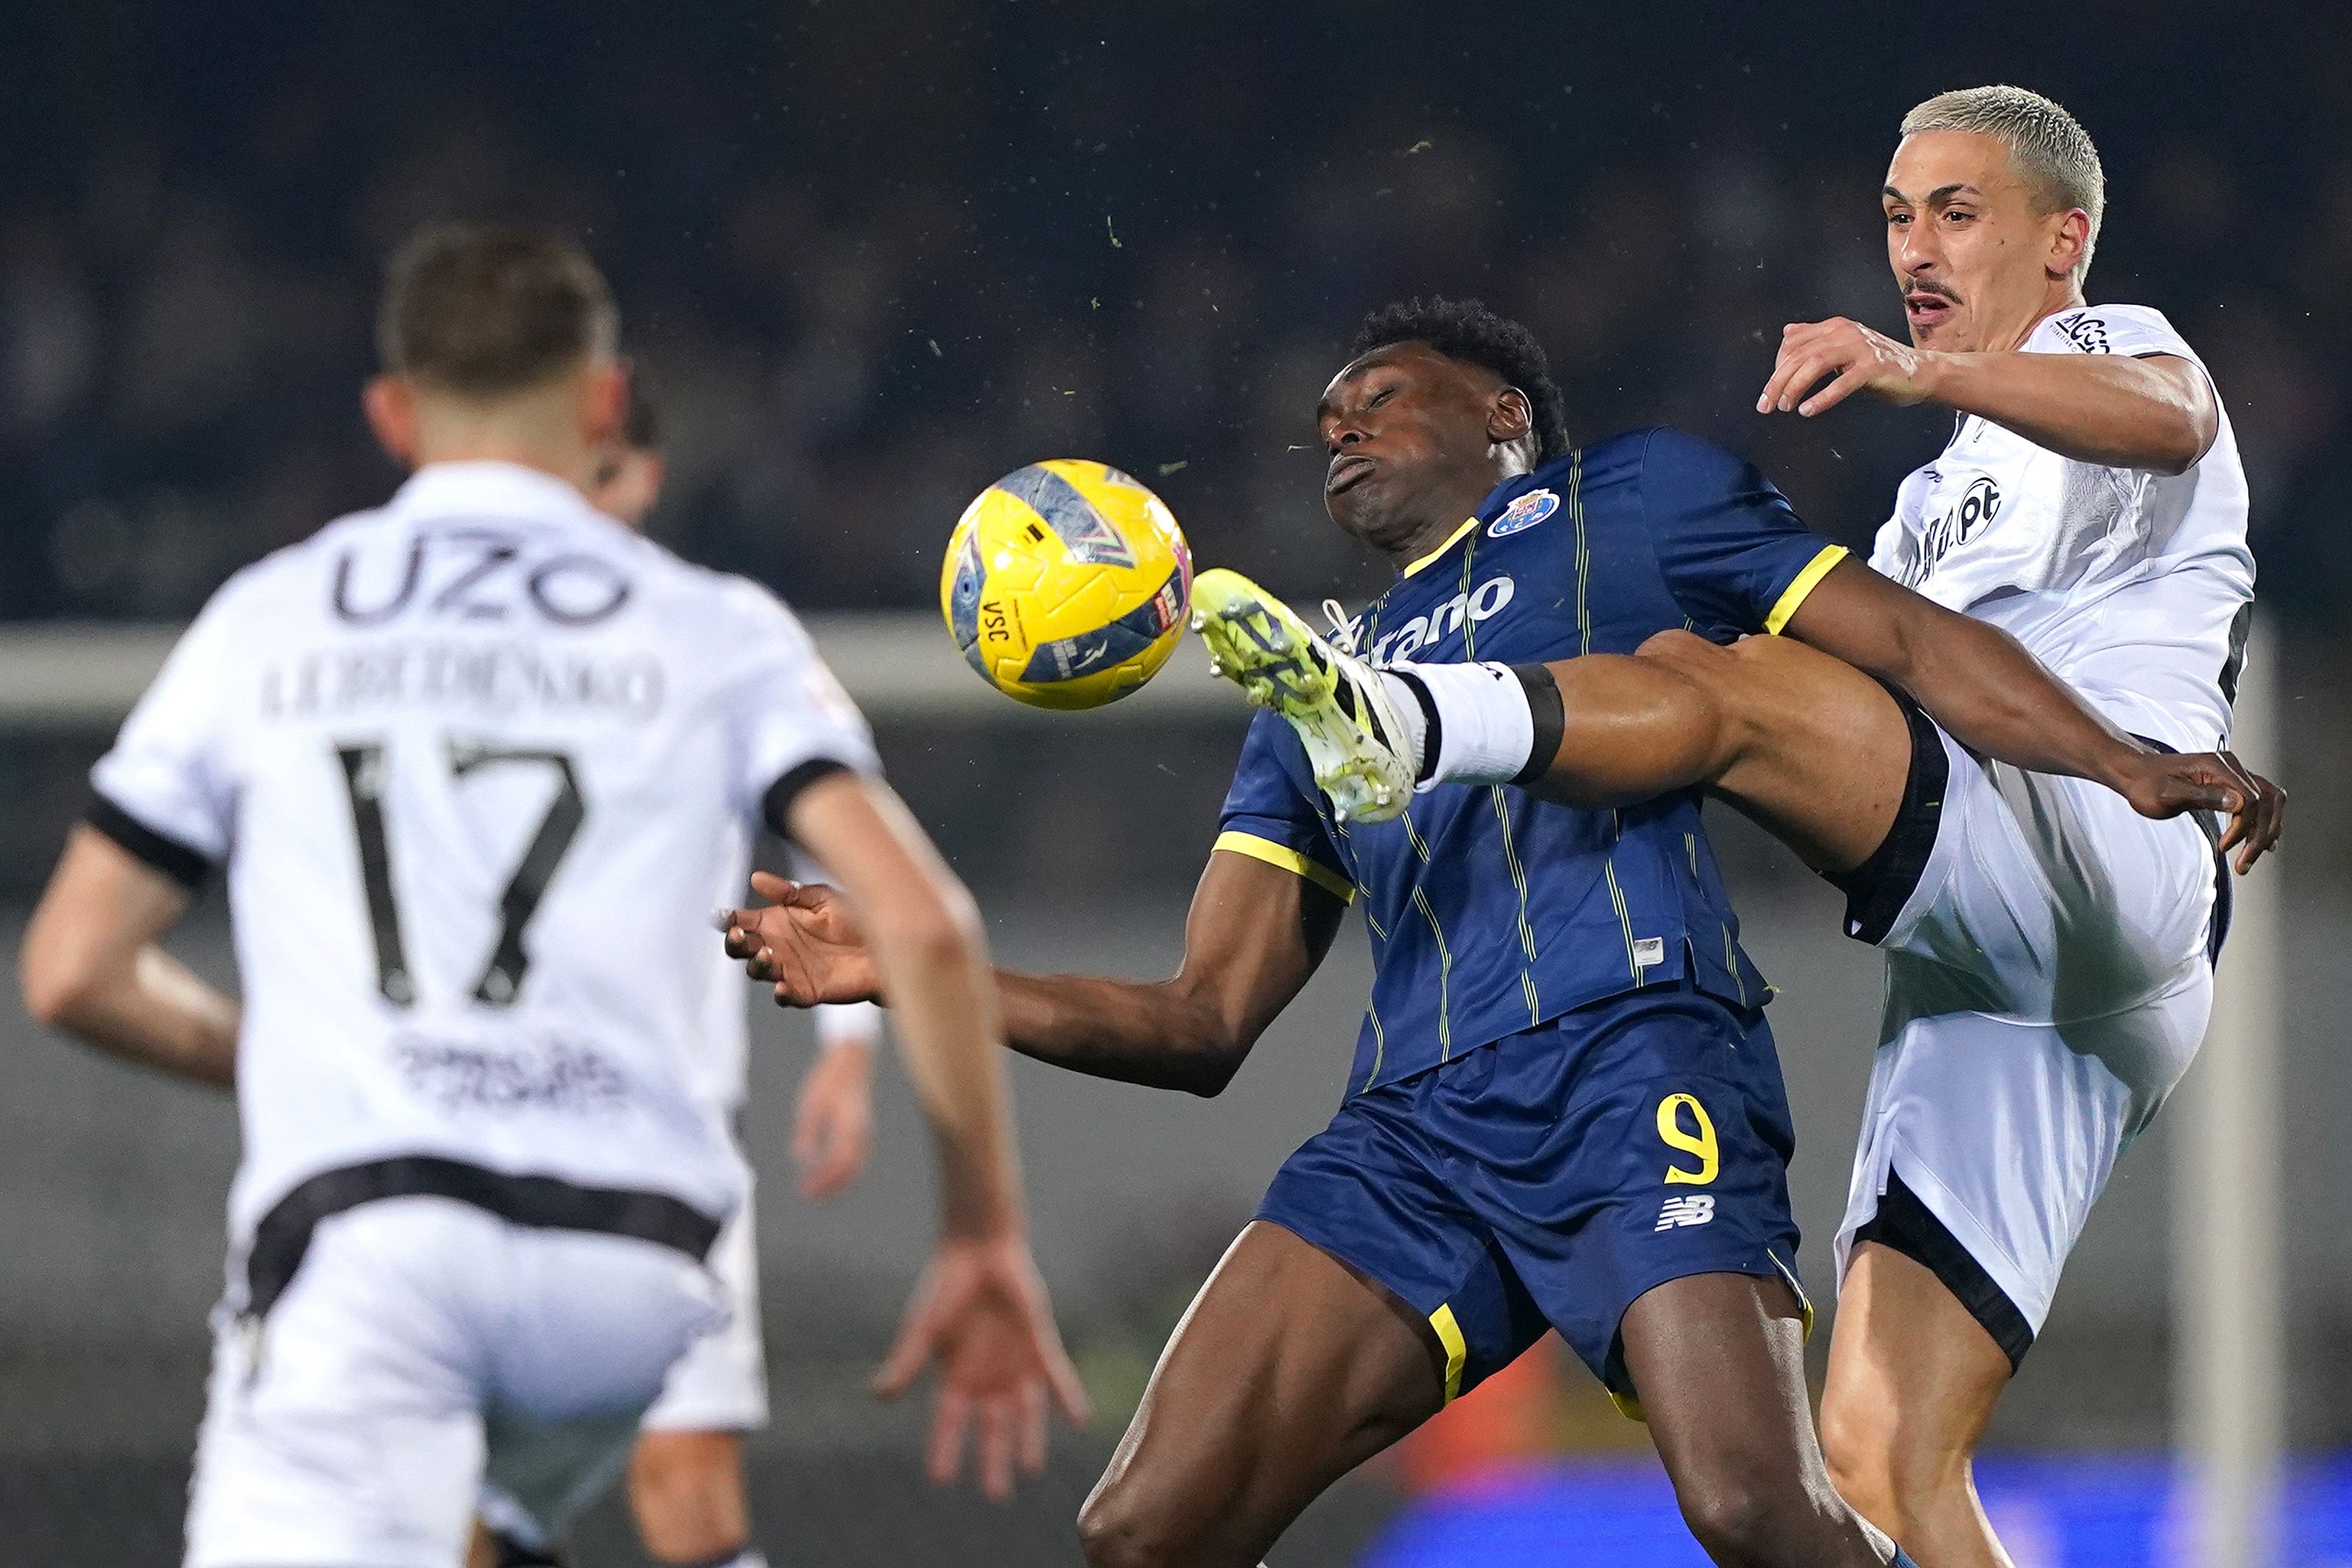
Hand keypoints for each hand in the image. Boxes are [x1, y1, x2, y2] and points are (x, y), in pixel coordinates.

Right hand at [721, 871, 881, 1005]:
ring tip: (767, 953)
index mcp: (777, 922)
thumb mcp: (822, 898)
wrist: (884, 945)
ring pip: (759, 971)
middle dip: (734, 942)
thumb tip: (756, 878)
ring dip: (757, 964)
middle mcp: (777, 947)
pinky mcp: (807, 991)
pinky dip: (781, 992)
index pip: (743, 921)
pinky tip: (781, 985)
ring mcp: (789, 970)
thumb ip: (789, 892)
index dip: (728, 920)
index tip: (722, 917)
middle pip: (742, 948)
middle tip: (737, 935)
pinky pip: (787, 995)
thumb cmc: (855, 917)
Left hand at [792, 1035, 874, 1200]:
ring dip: (838, 1180)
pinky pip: (856, 1156)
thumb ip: (808, 1132)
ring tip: (818, 1190)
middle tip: (810, 1198)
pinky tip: (828, 1171)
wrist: (850, 1060)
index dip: (822, 1180)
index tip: (805, 1191)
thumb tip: (801, 1158)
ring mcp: (864, 1131)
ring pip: (856, 1165)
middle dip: (831, 1186)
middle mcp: (861, 1132)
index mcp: (848, 1127)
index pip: (838, 1163)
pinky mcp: (862, 1128)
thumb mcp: (811, 1105)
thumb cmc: (828, 1080)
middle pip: (850, 1169)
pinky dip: (843, 1169)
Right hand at [874, 1232, 1091, 1499]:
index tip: (940, 1481)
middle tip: (995, 1494)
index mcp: (955, 1378)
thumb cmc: (944, 1287)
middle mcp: (987, 1379)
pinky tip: (1079, 1419)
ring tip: (1031, 1467)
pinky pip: (1057, 1377)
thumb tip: (878, 1395)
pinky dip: (1067, 1397)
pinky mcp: (1040, 1345)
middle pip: (990, 1429)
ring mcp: (1015, 1364)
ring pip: (1025, 1412)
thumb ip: (906, 1361)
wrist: (978, 1250)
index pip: (948, 1424)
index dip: (944, 1449)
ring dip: (1028, 1438)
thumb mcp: (922, 1327)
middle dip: (992, 1460)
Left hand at [1758, 317, 1938, 416]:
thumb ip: (1815, 339)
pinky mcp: (1873, 368)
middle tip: (1766, 405)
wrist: (1919, 372)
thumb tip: (1787, 332)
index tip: (1770, 391)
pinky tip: (1807, 410)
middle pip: (1798, 356)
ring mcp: (1860, 349)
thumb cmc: (1878, 364)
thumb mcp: (1843, 348)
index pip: (1792, 344)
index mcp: (1835, 328)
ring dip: (1794, 388)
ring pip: (1815, 365)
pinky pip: (1841, 384)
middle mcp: (1845, 333)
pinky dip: (1821, 398)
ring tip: (1785, 407)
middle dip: (1777, 382)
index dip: (1776, 368)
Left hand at [2111, 749, 2284, 873]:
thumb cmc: (2145, 784)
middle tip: (2244, 863)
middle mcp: (2231, 767)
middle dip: (2261, 834)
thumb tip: (2237, 802)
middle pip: (2267, 801)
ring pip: (2268, 803)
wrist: (2135, 774)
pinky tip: (2262, 843)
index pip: (2251, 799)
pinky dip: (2263, 823)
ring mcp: (2233, 774)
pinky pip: (2259, 803)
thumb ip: (2202, 796)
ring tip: (2250, 859)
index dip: (2244, 826)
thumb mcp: (2167, 794)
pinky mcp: (2230, 784)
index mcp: (2218, 766)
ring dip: (2265, 831)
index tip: (2225, 847)